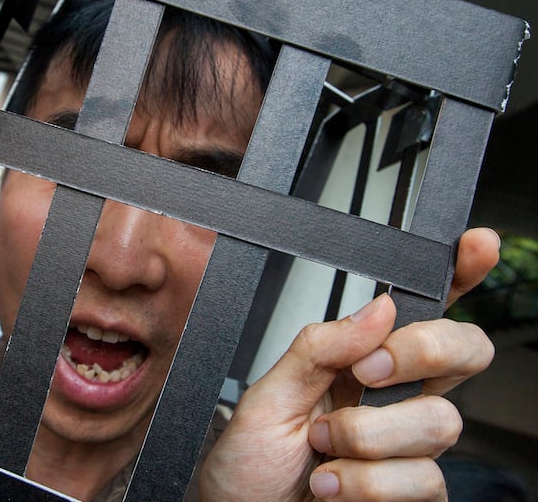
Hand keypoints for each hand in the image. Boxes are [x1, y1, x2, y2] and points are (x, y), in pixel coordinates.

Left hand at [200, 228, 498, 501]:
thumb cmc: (249, 462)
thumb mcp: (269, 395)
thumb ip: (319, 349)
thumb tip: (378, 310)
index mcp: (359, 362)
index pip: (420, 313)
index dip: (457, 277)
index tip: (475, 247)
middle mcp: (395, 398)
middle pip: (462, 352)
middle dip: (420, 351)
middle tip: (365, 372)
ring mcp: (409, 447)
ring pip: (438, 420)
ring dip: (365, 436)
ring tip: (320, 449)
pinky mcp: (414, 494)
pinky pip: (423, 479)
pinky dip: (366, 483)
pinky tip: (332, 486)